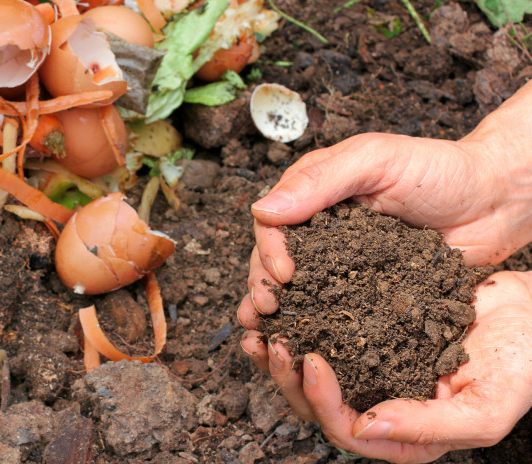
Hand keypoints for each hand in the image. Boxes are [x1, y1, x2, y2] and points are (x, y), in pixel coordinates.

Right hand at [240, 81, 531, 324]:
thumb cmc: (440, 169)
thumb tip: (262, 209)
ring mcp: (343, 263)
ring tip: (268, 335)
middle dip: (263, 285)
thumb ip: (320, 180)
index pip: (272, 223)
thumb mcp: (376, 160)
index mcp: (315, 194)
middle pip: (275, 260)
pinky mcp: (367, 292)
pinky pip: (335, 310)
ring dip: (279, 312)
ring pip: (298, 289)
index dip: (269, 249)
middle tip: (268, 309)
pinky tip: (303, 345)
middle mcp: (322, 230)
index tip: (283, 273)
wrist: (497, 202)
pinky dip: (315, 327)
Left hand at [240, 271, 531, 462]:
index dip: (321, 401)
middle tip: (273, 341)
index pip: (347, 430)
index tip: (310, 360)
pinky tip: (282, 303)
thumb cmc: (521, 364)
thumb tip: (364, 426)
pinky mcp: (367, 333)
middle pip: (317, 404)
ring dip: (281, 352)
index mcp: (404, 434)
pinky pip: (324, 331)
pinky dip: (300, 320)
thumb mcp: (486, 406)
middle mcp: (380, 404)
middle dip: (287, 376)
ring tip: (260, 325)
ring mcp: (371, 368)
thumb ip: (429, 426)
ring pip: (312, 371)